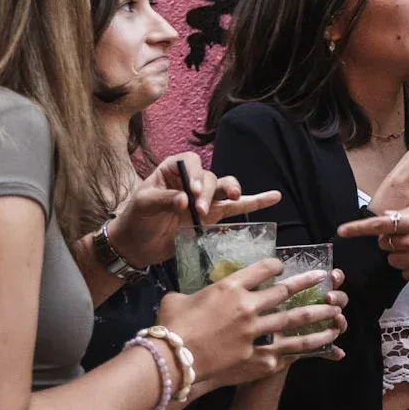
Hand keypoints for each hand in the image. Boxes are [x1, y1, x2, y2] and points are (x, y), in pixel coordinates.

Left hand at [105, 153, 282, 268]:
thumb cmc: (135, 220)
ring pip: (226, 189)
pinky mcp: (213, 217)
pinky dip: (255, 201)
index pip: (191, 163)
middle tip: (200, 211)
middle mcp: (192, 182)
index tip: (192, 193)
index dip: (195, 174)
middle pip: (211, 178)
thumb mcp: (143, 206)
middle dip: (210, 192)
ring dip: (232, 192)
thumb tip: (184, 200)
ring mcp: (205, 199)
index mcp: (172, 171)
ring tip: (234, 198)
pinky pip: (237, 207)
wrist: (135, 246)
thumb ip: (164, 200)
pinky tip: (273, 197)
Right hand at [152, 257, 348, 398]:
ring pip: (294, 320)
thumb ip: (190, 292)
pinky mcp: (257, 357)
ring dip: (317, 314)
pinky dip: (305, 347)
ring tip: (335, 308)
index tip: (281, 266)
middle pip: (284, 292)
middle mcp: (248, 306)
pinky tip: (320, 344)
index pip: (261, 269)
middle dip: (306, 283)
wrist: (172, 361)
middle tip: (322, 277)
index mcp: (229, 287)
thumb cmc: (169, 328)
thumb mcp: (177, 300)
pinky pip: (286, 351)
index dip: (275, 266)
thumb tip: (187, 293)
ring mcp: (255, 332)